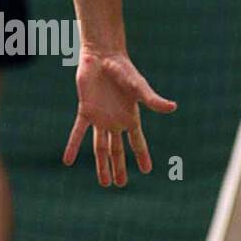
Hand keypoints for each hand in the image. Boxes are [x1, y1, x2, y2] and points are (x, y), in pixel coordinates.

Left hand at [63, 48, 176, 186]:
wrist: (103, 55)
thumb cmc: (124, 69)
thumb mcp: (140, 86)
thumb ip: (153, 100)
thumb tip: (173, 108)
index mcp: (130, 117)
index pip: (138, 142)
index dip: (142, 156)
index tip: (147, 170)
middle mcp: (115, 121)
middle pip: (117, 150)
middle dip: (120, 167)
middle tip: (121, 184)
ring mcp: (100, 118)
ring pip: (100, 147)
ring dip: (101, 164)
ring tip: (104, 183)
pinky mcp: (85, 111)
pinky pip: (78, 132)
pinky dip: (73, 146)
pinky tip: (68, 160)